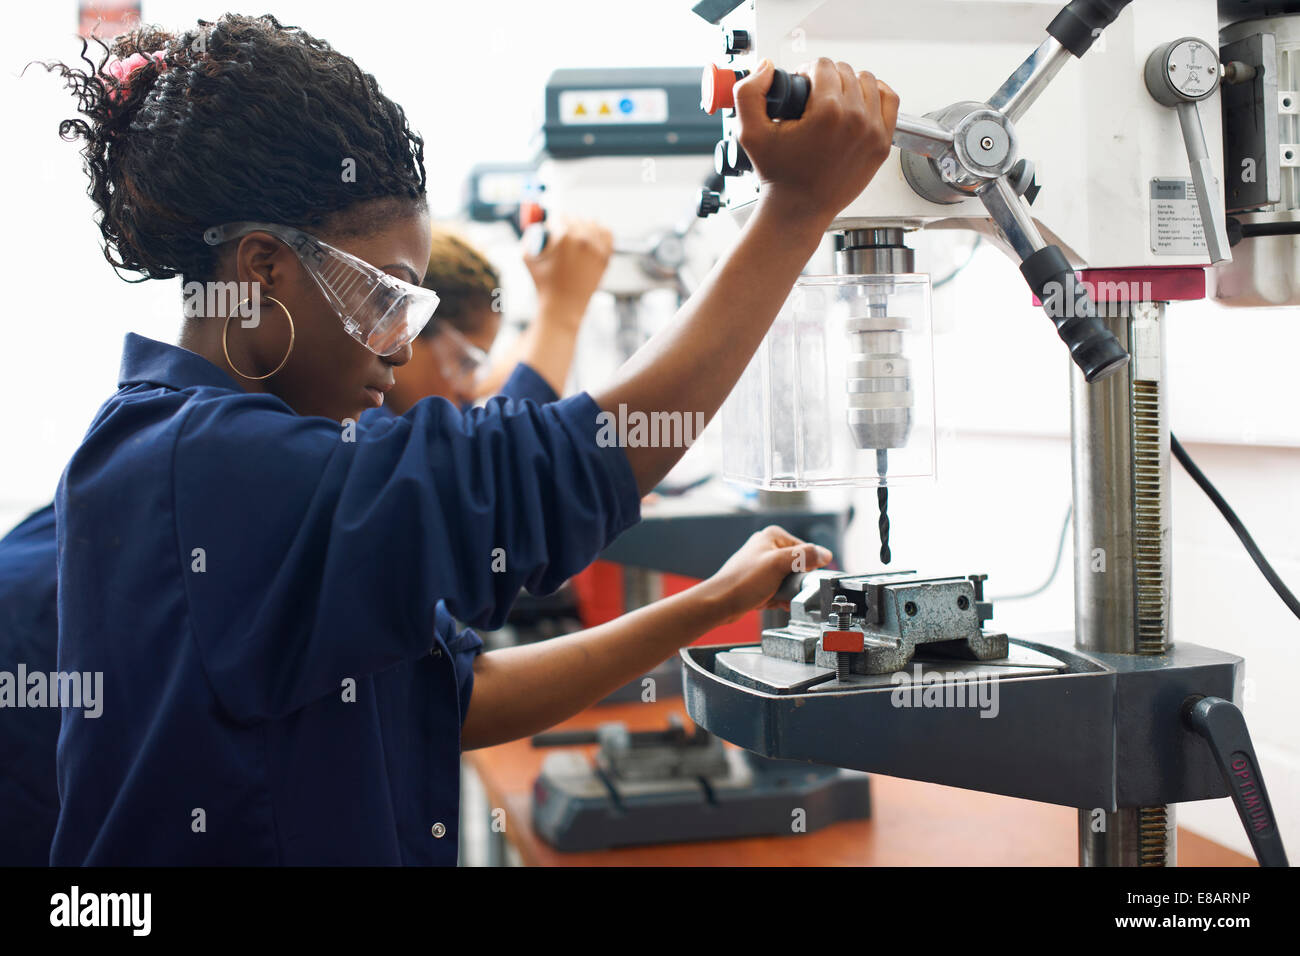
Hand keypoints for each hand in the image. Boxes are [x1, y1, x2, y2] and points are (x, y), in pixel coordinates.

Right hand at [523, 218, 613, 326]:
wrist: (563, 307)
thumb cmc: (543, 284)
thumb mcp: (527, 257)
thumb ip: (530, 234)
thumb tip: (538, 223)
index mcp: (565, 236)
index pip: (559, 216)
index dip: (552, 223)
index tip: (550, 230)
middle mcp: (584, 239)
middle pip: (575, 218)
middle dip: (566, 225)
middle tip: (560, 237)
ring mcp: (598, 248)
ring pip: (592, 223)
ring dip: (583, 227)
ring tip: (574, 240)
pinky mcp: (606, 257)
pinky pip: (607, 234)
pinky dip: (600, 233)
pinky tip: (591, 240)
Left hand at [700, 525, 832, 624]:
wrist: (720, 603)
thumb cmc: (743, 582)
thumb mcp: (778, 564)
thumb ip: (804, 556)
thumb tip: (824, 554)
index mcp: (773, 536)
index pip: (806, 550)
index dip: (808, 568)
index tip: (802, 579)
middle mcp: (769, 547)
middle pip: (799, 566)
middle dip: (796, 583)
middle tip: (787, 591)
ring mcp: (764, 565)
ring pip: (790, 580)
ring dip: (788, 593)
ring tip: (778, 598)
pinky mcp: (760, 581)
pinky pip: (780, 589)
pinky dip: (780, 598)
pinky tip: (774, 603)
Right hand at [735, 58, 898, 228]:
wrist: (799, 209)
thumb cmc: (778, 175)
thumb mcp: (750, 133)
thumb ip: (748, 92)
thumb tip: (767, 68)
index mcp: (827, 112)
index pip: (823, 65)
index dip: (807, 72)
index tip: (802, 88)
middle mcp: (855, 119)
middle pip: (845, 71)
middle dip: (826, 79)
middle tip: (813, 99)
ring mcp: (873, 131)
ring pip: (867, 81)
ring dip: (850, 84)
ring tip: (834, 100)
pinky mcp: (882, 143)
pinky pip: (889, 100)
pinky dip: (876, 94)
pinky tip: (860, 101)